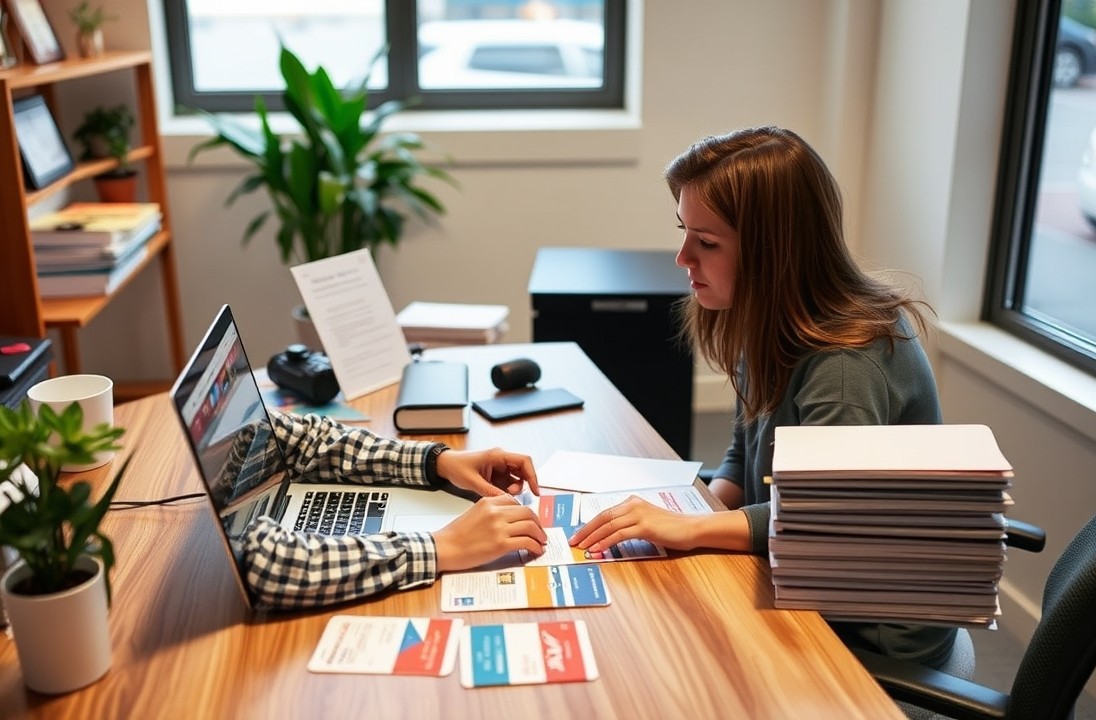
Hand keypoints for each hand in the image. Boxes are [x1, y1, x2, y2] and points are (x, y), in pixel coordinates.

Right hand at [433, 495, 546, 571]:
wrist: (445, 547)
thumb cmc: (456, 534)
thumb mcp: (475, 513)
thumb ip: (492, 512)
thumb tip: (510, 520)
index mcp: (489, 502)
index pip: (515, 502)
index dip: (526, 512)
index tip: (529, 520)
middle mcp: (496, 512)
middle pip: (527, 512)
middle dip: (537, 523)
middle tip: (539, 532)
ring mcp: (499, 528)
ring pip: (530, 526)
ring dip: (539, 535)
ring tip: (540, 542)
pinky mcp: (501, 544)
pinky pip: (526, 542)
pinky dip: (535, 546)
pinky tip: (535, 550)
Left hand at [435, 447, 538, 497]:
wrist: (445, 465)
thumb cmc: (456, 467)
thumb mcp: (473, 481)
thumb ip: (489, 491)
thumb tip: (506, 502)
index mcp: (497, 455)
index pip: (524, 461)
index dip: (532, 475)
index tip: (535, 490)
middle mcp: (501, 459)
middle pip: (523, 470)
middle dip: (523, 484)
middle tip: (514, 495)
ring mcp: (499, 466)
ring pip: (517, 477)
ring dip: (514, 488)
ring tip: (503, 495)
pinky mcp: (496, 474)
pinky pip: (508, 482)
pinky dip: (507, 489)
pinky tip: (499, 495)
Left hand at [569, 496, 699, 552]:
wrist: (692, 528)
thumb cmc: (672, 528)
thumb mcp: (647, 522)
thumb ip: (630, 525)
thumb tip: (610, 537)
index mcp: (632, 503)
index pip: (605, 513)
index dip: (589, 524)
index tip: (578, 534)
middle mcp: (633, 505)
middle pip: (602, 517)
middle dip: (585, 530)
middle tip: (573, 541)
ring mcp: (639, 514)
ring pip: (608, 525)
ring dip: (592, 537)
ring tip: (581, 547)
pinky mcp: (644, 526)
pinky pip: (619, 534)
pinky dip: (605, 542)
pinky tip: (597, 549)